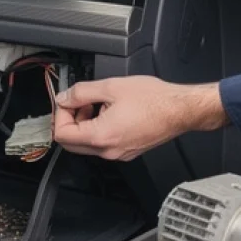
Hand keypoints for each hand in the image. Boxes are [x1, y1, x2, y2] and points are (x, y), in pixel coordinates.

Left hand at [53, 76, 229, 160]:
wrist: (180, 110)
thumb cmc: (154, 99)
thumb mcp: (111, 87)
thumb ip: (81, 92)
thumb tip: (64, 97)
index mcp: (101, 136)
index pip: (62, 135)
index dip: (60, 115)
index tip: (67, 101)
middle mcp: (108, 150)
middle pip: (71, 143)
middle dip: (71, 120)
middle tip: (80, 102)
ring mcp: (118, 153)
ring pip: (88, 143)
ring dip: (86, 124)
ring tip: (99, 104)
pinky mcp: (127, 151)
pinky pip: (104, 144)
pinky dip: (99, 129)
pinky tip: (111, 112)